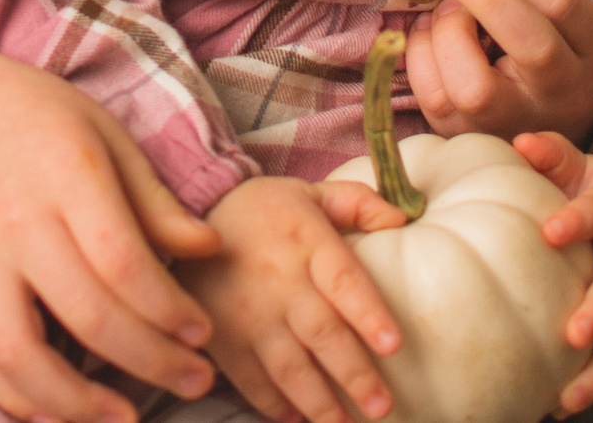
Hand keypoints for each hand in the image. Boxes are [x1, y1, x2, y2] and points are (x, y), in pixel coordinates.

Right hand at [0, 32, 225, 422]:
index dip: (168, 310)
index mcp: (64, 173)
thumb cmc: (30, 113)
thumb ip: (153, 196)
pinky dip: (13, 399)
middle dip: (150, 360)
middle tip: (194, 380)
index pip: (121, 262)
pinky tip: (58, 414)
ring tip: (125, 419)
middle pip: (85, 313)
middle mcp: (15, 222)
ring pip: (19, 354)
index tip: (203, 333)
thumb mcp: (103, 131)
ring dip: (76, 403)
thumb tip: (208, 249)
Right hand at [175, 176, 407, 422]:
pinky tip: (298, 418)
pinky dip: (274, 404)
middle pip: (321, 333)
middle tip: (383, 406)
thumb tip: (403, 219)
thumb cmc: (264, 210)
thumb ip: (358, 202)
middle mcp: (277, 280)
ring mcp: (246, 313)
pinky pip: (251, 379)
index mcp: (304, 240)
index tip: (393, 346)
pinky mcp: (222, 337)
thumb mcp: (309, 192)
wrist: (189, 219)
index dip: (368, 314)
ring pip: (288, 367)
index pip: (342, 279)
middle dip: (354, 375)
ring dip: (319, 404)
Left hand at [407, 0, 592, 146]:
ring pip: (475, 85)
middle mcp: (562, 93)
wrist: (544, 123)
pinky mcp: (467, 136)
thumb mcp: (547, 6)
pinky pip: (433, 95)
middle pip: (533, 46)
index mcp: (590, 48)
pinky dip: (420, 52)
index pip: (560, 5)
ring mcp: (514, 124)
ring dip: (446, 30)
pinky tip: (428, 32)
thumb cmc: (542, 48)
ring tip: (442, 5)